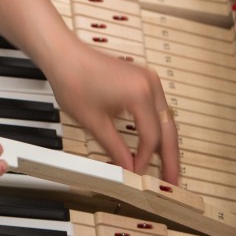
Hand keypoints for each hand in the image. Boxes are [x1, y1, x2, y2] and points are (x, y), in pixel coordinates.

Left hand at [45, 40, 179, 183]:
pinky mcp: (142, 78)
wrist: (64, 54)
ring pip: (165, 118)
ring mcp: (148, 79)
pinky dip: (157, 127)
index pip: (151, 137)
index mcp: (140, 94)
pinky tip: (154, 143)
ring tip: (167, 166)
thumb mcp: (94, 122)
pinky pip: (156, 108)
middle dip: (170, 157)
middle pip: (167, 128)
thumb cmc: (74, 79)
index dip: (144, 159)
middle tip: (172, 180)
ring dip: (165, 142)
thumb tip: (128, 167)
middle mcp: (149, 84)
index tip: (136, 173)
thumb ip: (115, 148)